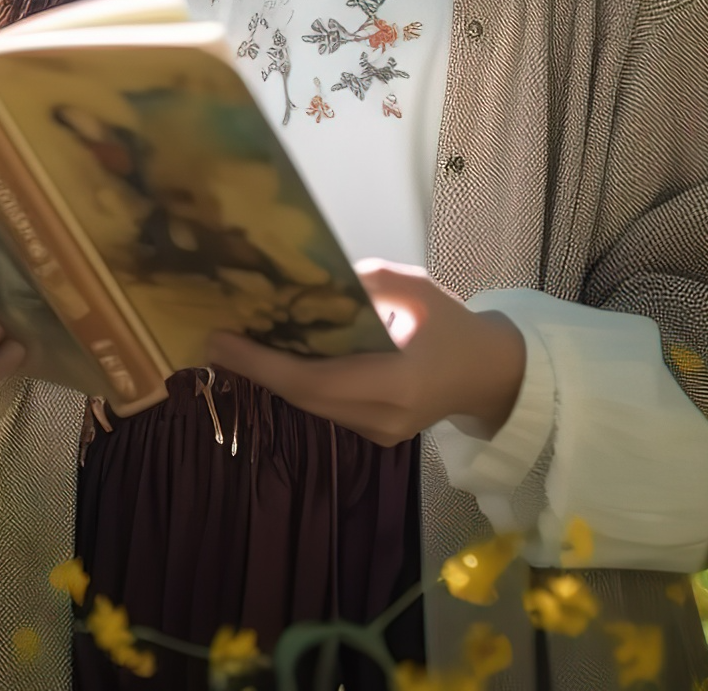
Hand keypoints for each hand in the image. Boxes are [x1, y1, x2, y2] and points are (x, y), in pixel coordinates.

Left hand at [206, 260, 525, 446]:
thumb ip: (365, 281)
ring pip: (311, 405)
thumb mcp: (414, 290)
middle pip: (305, 397)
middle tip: (214, 337)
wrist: (493, 374)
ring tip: (234, 343)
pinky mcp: (376, 434)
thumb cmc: (453, 326)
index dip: (261, 363)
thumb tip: (309, 274)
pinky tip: (272, 357)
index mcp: (396, 386)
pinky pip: (325, 407)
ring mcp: (380, 433)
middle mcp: (383, 419)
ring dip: (272, 376)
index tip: (219, 340)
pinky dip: (296, 383)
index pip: (314, 381)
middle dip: (256, 368)